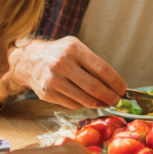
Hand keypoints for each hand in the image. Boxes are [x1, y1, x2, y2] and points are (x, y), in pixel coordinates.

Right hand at [11, 37, 125, 108]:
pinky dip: (84, 105)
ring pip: (84, 98)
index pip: (101, 69)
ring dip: (99, 104)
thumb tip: (114, 84)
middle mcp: (62, 64)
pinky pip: (72, 104)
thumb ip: (93, 63)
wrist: (29, 60)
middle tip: (117, 100)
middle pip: (94, 86)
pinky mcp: (47, 94)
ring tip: (107, 103)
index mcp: (74, 49)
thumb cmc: (60, 54)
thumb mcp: (76, 48)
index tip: (123, 89)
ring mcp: (53, 80)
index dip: (115, 82)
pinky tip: (90, 102)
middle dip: (110, 96)